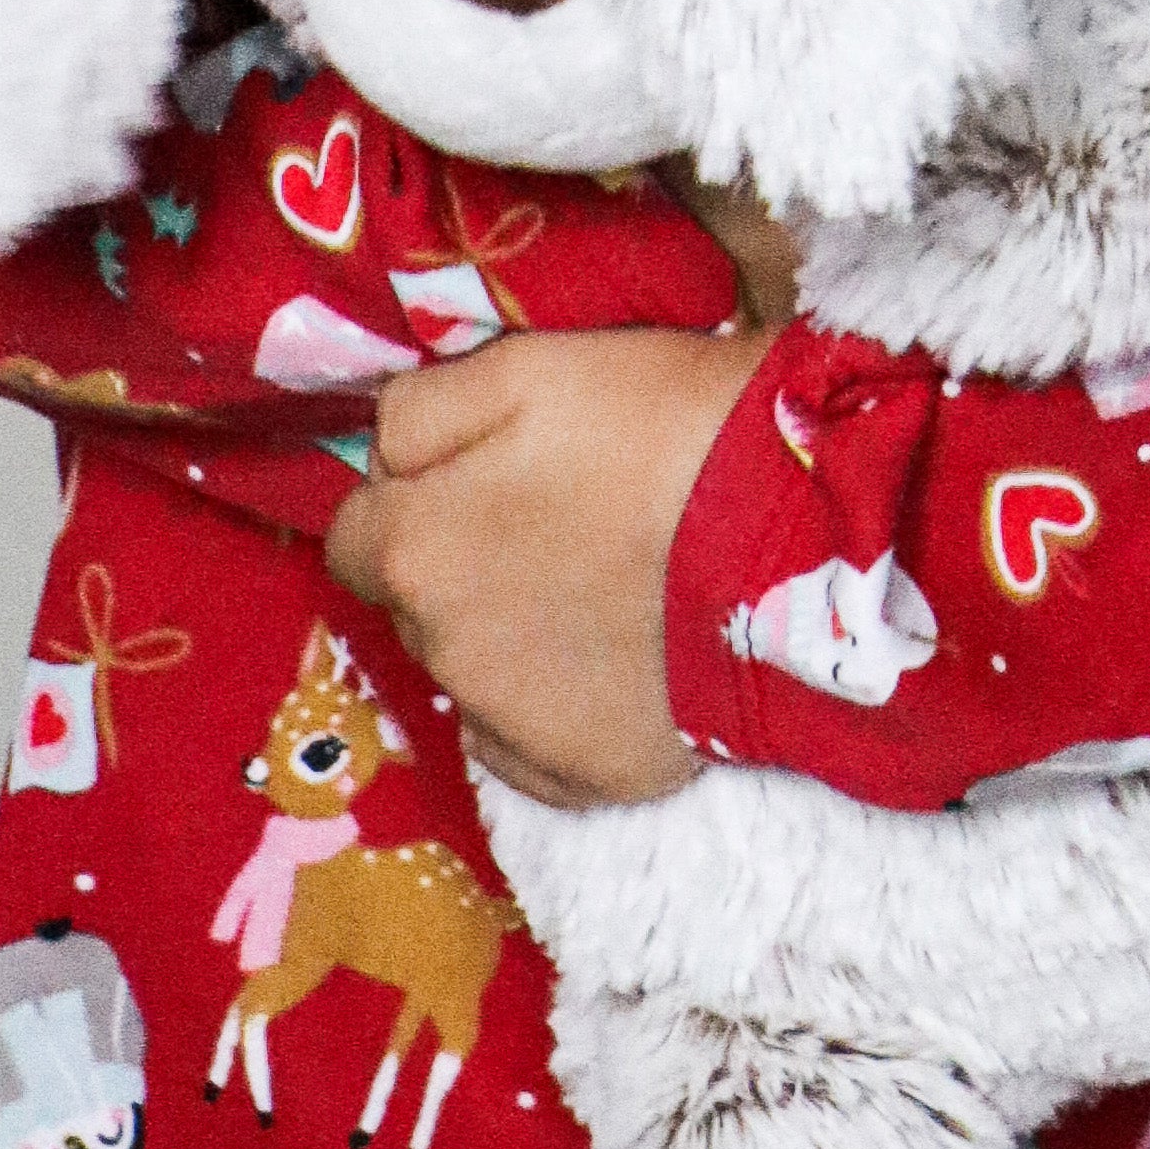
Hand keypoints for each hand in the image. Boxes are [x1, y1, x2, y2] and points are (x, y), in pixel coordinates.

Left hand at [323, 325, 767, 807]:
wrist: (798, 534)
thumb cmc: (659, 427)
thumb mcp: (523, 368)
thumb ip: (420, 412)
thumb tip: (383, 455)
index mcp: (412, 552)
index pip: (351, 534)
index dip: (407, 499)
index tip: (474, 477)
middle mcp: (441, 655)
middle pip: (417, 605)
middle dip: (459, 565)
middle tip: (552, 520)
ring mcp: (512, 729)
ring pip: (475, 672)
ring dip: (509, 632)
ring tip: (601, 584)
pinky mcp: (585, 780)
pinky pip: (531, 743)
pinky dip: (559, 703)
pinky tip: (622, 654)